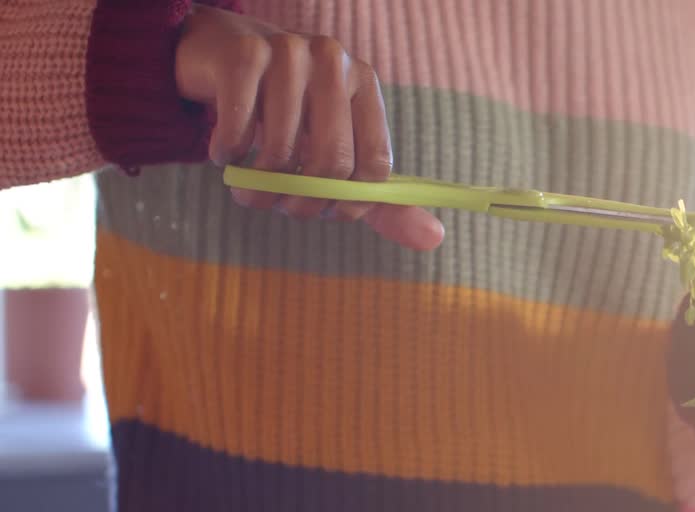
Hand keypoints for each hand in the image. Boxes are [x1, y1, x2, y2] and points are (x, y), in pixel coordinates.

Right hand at [174, 6, 442, 249]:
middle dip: (301, 202)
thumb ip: (381, 200)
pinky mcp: (244, 54)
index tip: (322, 211)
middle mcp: (335, 63)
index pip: (375, 165)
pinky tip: (224, 154)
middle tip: (279, 207)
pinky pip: (240, 126)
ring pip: (281, 149)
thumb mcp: (338, 153)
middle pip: (332, 162)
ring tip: (248, 189)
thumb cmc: (290, 116)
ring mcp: (289, 52)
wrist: (223, 57)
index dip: (348, 203)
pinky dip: (227, 153)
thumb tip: (435, 240)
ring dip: (258, 186)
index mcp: (365, 86)